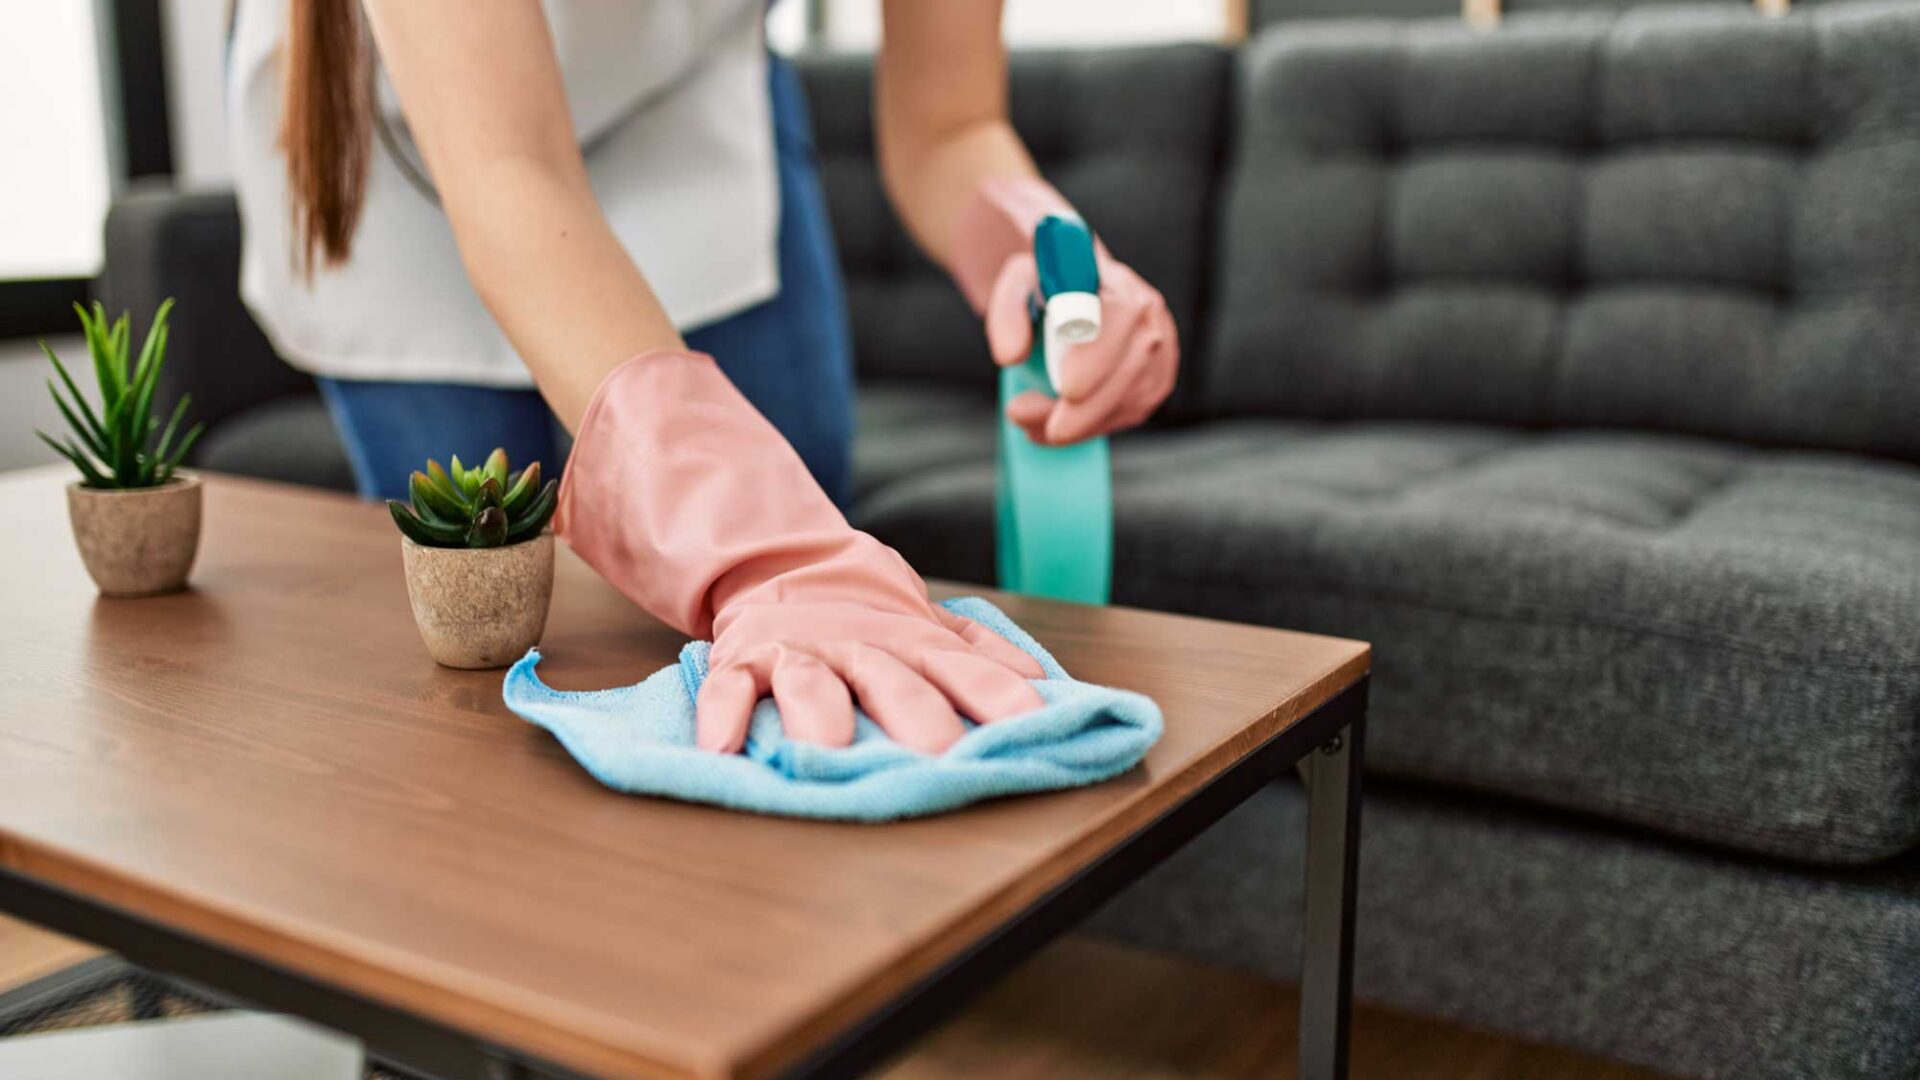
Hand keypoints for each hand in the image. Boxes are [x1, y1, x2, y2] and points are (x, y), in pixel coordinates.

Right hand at [698, 531, 1043, 753]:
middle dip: (916, 716)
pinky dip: (721, 716)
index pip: (966, 669)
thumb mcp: (931, 628)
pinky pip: (728, 688)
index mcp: (913, 642)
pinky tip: (719, 750)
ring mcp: (799, 653)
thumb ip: (984, 655)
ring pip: (810, 684)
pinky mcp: (741, 661)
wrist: (784, 566)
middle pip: (892, 682)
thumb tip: (1044, 683)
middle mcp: (859, 647)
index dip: (1001, 696)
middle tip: (937, 757)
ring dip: (820, 717)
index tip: (1035, 725)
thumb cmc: (869, 618)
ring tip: (829, 754)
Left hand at [984, 249, 1177, 444]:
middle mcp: (1149, 318)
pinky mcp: (1155, 383)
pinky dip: (1088, 427)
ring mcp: (1160, 353)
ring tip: (1026, 420)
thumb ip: (1008, 312)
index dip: (1098, 356)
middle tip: (1025, 419)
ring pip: (1130, 400)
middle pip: (1131, 369)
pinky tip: (1049, 427)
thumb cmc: (1047, 288)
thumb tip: (1011, 357)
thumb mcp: (1018, 284)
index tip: (1068, 390)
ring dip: (1078, 424)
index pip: (1121, 316)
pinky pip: (1128, 412)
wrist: (1074, 294)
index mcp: (1120, 283)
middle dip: (1083, 410)